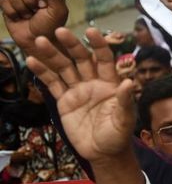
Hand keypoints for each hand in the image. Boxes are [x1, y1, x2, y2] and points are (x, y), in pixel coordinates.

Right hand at [1, 0, 69, 52]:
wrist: (36, 41)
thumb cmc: (50, 26)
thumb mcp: (58, 11)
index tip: (45, 5)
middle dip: (32, 1)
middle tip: (37, 12)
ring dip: (22, 8)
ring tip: (29, 16)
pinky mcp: (9, 5)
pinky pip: (4, 1)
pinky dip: (12, 12)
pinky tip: (19, 18)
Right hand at [24, 28, 135, 162]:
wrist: (103, 153)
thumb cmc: (118, 135)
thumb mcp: (125, 120)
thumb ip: (125, 101)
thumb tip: (128, 82)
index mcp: (110, 83)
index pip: (104, 59)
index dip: (98, 45)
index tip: (91, 31)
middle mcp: (93, 82)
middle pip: (80, 59)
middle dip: (71, 45)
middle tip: (59, 30)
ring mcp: (77, 90)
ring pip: (63, 68)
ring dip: (52, 54)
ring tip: (39, 41)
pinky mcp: (64, 100)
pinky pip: (52, 83)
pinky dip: (42, 72)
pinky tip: (31, 60)